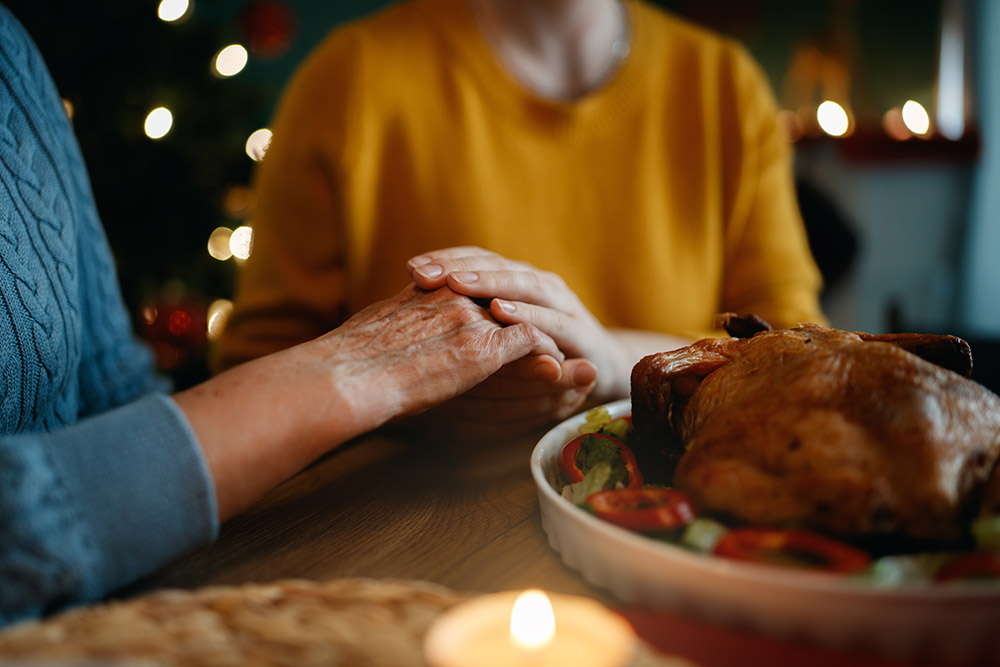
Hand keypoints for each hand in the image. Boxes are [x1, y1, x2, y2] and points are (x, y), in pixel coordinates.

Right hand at [176, 284, 561, 518]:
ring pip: (524, 320)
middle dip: (527, 320)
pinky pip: (531, 343)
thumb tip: (378, 336)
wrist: (348, 376)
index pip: (475, 294)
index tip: (510, 325)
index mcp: (428, 294)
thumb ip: (393, 324)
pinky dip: (547, 355)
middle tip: (551, 338)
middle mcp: (453, 298)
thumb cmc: (345, 363)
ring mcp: (472, 320)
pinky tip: (557, 371)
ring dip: (546, 339)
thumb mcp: (373, 330)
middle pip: (505, 303)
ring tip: (563, 356)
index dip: (496, 310)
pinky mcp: (485, 348)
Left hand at [407, 247, 631, 401]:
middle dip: (460, 267)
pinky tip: (501, 312)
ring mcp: (562, 304)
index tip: (412, 268)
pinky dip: (527, 314)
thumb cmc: (535, 353)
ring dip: (490, 282)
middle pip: (496, 265)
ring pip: (524, 284)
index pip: (477, 259)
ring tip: (458, 283)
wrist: (596, 371)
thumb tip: (417, 310)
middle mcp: (538, 283)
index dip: (447, 260)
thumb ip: (470, 318)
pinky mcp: (580, 331)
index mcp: (516, 279)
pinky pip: (552, 320)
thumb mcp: (499, 335)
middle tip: (426, 273)